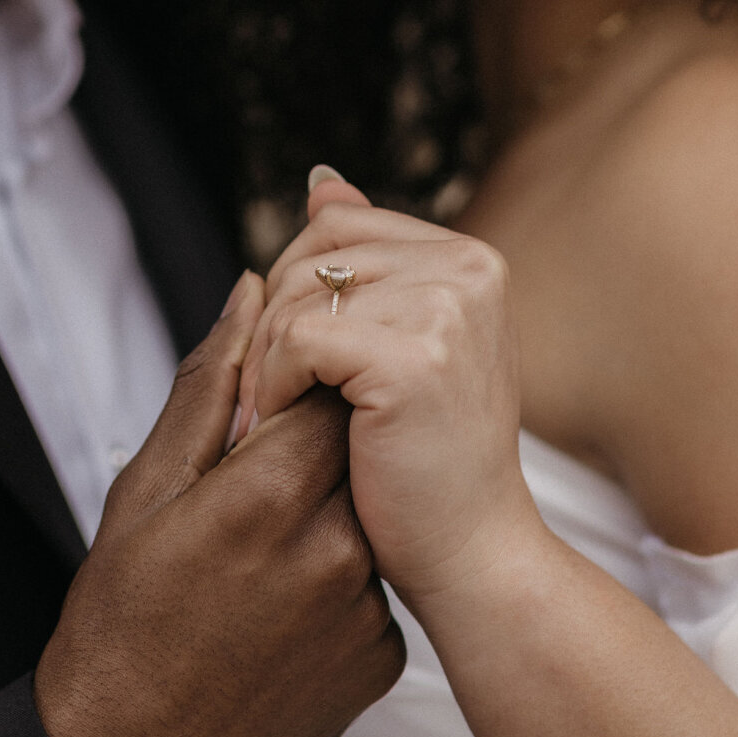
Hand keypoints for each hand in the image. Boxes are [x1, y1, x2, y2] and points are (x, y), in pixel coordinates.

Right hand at [34, 272, 403, 736]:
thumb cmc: (120, 623)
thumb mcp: (142, 492)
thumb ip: (208, 384)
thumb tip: (252, 291)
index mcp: (268, 492)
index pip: (333, 381)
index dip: (303, 381)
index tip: (268, 402)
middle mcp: (335, 548)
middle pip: (362, 444)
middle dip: (318, 443)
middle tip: (260, 476)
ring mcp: (366, 611)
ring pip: (372, 513)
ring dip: (329, 514)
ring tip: (257, 560)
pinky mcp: (384, 661)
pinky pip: (376, 586)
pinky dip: (339, 583)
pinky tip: (279, 612)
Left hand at [242, 174, 526, 606]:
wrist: (473, 556)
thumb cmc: (428, 465)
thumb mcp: (404, 345)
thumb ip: (367, 261)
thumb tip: (320, 180)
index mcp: (469, 258)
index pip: (335, 227)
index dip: (291, 291)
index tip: (289, 364)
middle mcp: (469, 268)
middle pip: (309, 254)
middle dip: (270, 326)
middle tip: (265, 399)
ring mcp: (447, 308)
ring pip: (295, 297)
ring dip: (264, 363)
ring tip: (270, 420)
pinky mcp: (414, 357)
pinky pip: (297, 340)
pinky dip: (274, 386)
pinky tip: (286, 427)